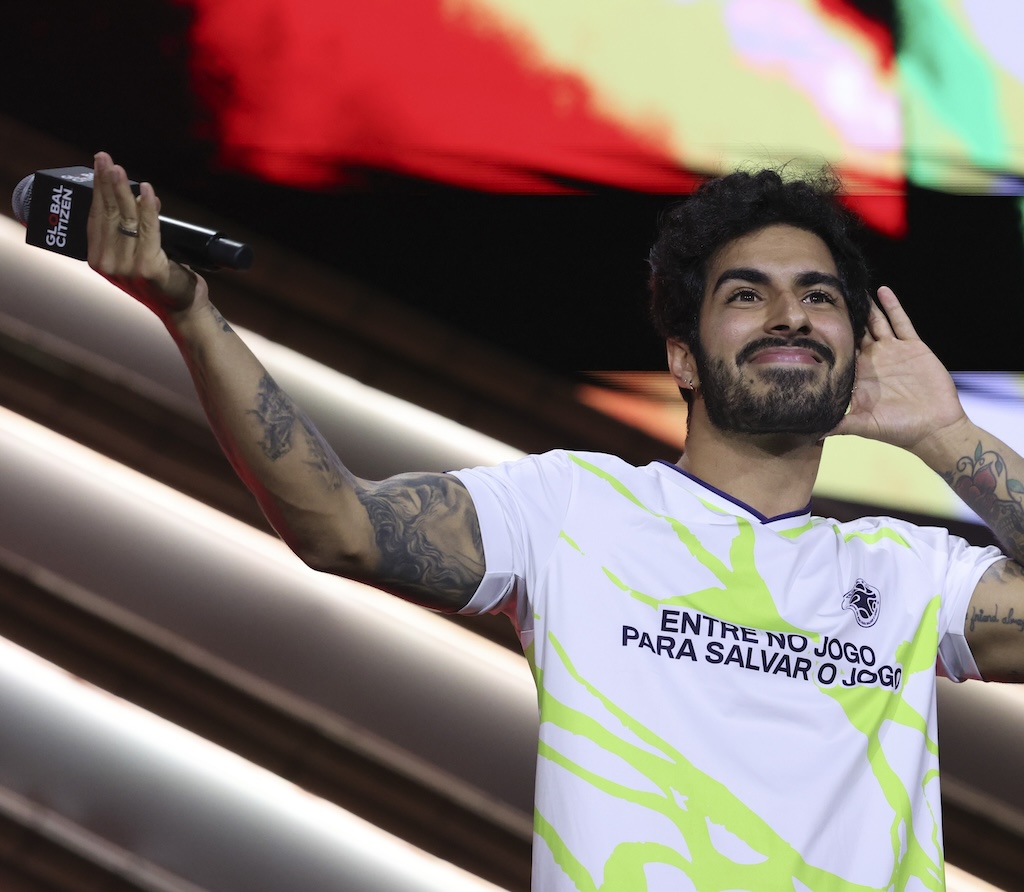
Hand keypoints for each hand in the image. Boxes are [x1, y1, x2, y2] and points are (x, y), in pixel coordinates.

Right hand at [86, 152, 206, 319]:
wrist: (181, 307)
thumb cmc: (160, 278)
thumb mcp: (134, 254)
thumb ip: (127, 232)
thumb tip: (135, 194)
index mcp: (98, 258)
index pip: (95, 217)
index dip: (97, 189)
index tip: (99, 164)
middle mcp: (108, 264)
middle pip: (108, 214)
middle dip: (106, 183)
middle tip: (105, 159)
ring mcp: (126, 267)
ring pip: (126, 219)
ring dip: (123, 191)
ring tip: (120, 170)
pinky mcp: (148, 267)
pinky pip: (149, 230)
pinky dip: (149, 209)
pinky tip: (148, 191)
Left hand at [828, 286, 967, 454]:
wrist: (934, 428)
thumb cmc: (897, 430)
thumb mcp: (863, 426)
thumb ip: (839, 425)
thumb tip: (812, 433)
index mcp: (858, 375)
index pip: (838, 352)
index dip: (825, 338)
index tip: (809, 323)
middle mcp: (873, 360)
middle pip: (854, 332)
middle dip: (844, 317)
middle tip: (827, 296)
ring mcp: (893, 351)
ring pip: (875, 323)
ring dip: (866, 307)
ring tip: (852, 287)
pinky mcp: (913, 347)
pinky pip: (901, 322)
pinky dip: (892, 306)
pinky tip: (882, 291)